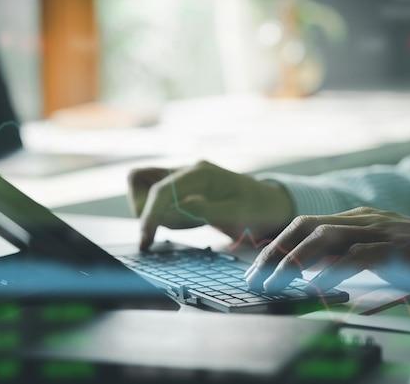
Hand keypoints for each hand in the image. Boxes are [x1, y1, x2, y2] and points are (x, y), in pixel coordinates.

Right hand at [128, 160, 293, 249]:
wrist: (268, 204)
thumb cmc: (256, 209)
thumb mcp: (238, 214)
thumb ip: (206, 211)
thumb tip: (176, 209)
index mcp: (200, 172)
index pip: (160, 189)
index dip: (149, 214)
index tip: (146, 238)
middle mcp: (186, 170)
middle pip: (140, 179)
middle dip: (145, 209)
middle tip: (167, 230)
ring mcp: (181, 177)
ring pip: (144, 187)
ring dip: (152, 211)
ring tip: (183, 225)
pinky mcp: (180, 188)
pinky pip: (156, 198)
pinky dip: (160, 213)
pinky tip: (183, 222)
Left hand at [245, 207, 409, 294]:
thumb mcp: (382, 251)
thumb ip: (351, 257)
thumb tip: (317, 275)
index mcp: (358, 218)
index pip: (305, 225)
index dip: (277, 244)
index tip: (258, 267)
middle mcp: (364, 220)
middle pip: (305, 227)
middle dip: (274, 251)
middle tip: (254, 277)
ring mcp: (381, 232)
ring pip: (324, 237)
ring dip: (293, 261)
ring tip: (272, 283)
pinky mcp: (398, 252)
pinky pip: (357, 257)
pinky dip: (331, 269)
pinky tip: (313, 284)